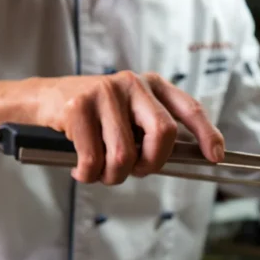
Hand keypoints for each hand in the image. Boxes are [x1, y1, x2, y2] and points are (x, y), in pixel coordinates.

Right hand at [34, 71, 223, 183]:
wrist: (44, 100)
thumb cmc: (95, 117)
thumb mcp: (129, 116)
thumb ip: (152, 132)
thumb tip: (184, 160)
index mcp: (152, 86)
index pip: (188, 108)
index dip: (207, 133)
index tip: (215, 156)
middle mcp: (133, 83)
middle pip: (163, 132)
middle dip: (151, 163)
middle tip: (136, 171)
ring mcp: (105, 91)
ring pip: (125, 153)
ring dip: (113, 175)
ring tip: (101, 172)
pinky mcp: (78, 106)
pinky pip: (93, 158)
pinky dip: (88, 174)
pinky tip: (81, 169)